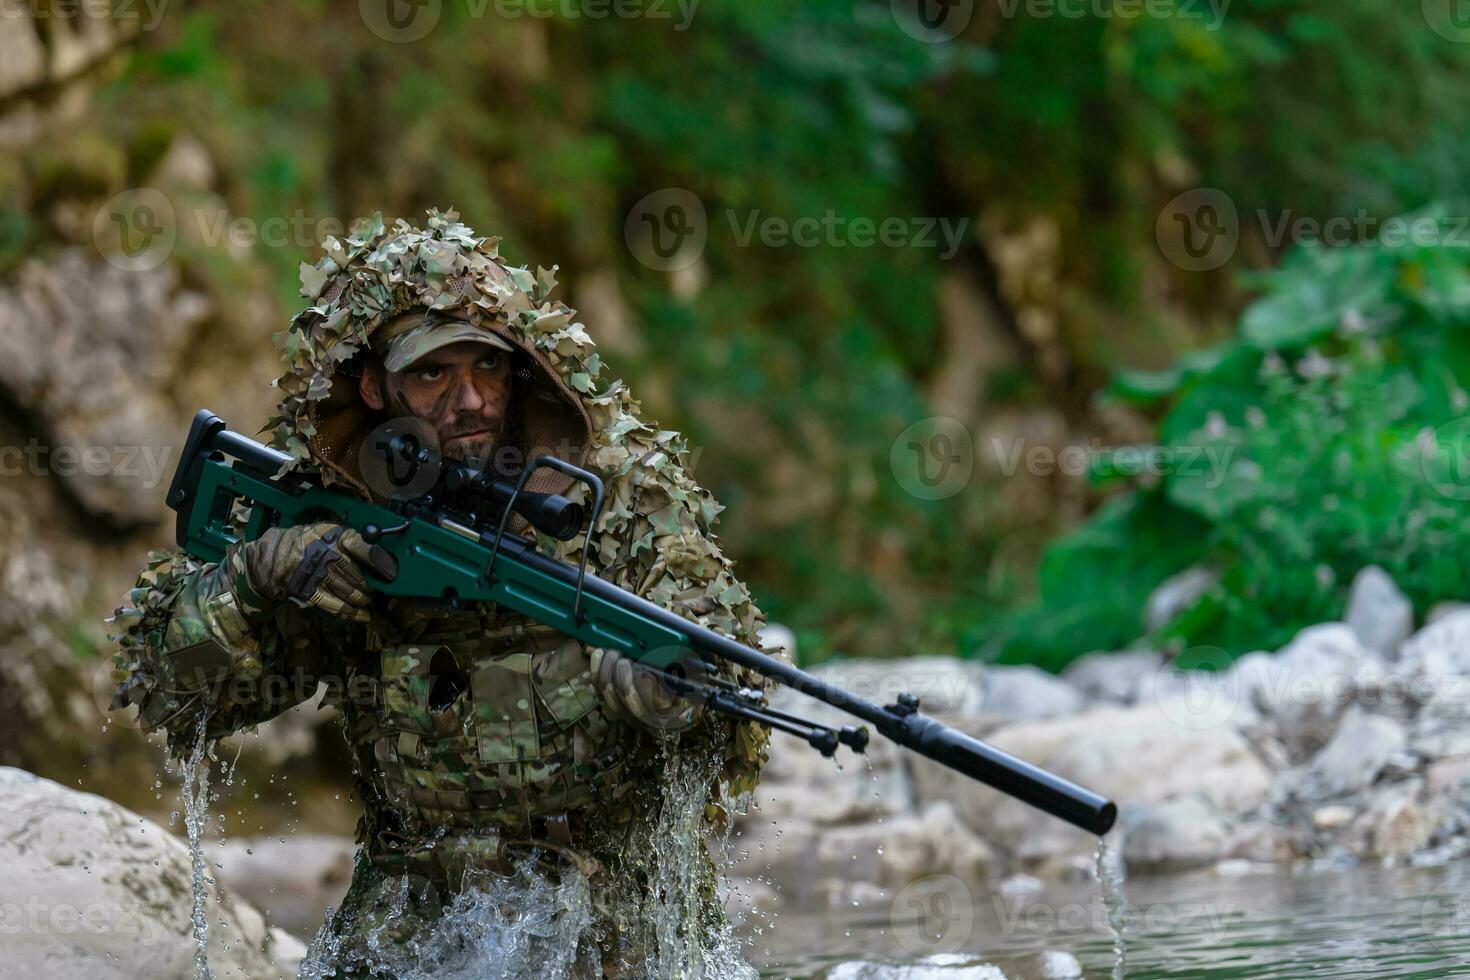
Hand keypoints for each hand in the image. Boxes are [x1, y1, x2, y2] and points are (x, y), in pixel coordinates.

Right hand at [231, 522, 397, 622]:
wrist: (270, 556)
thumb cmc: (306, 542)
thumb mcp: (327, 531)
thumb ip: (351, 540)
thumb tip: (380, 554)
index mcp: (333, 536)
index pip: (362, 546)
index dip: (380, 560)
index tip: (393, 571)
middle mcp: (325, 554)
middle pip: (358, 575)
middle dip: (371, 586)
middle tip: (378, 590)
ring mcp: (316, 575)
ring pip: (349, 592)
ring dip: (363, 600)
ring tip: (368, 601)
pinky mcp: (307, 592)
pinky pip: (334, 605)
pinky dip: (351, 613)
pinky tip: (363, 616)